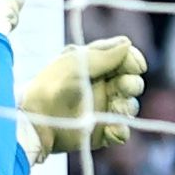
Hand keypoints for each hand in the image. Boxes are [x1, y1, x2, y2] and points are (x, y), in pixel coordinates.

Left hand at [20, 37, 147, 155]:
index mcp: (93, 65)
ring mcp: (103, 108)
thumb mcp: (75, 65)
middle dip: (132, 84)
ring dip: (127, 107)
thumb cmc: (51, 88)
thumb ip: (102, 56)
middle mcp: (101, 85)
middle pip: (131, 81)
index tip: (136, 66)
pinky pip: (122, 130)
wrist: (38, 123)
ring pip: (130, 105)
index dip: (133, 60)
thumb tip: (127, 43)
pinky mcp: (103, 131)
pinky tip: (111, 130)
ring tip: (116, 109)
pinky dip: (120, 130)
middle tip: (124, 87)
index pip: (123, 58)